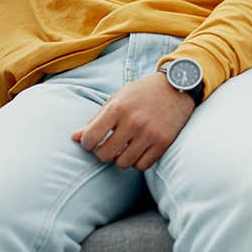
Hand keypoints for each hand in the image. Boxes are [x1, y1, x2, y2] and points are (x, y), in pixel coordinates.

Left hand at [71, 72, 194, 170]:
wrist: (176, 86)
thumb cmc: (141, 92)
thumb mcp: (116, 99)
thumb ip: (96, 120)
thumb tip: (74, 138)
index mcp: (117, 108)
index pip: (90, 138)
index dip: (87, 144)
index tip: (92, 141)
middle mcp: (133, 121)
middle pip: (105, 155)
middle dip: (103, 153)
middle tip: (108, 147)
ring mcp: (150, 133)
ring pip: (123, 163)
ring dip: (121, 158)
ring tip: (124, 148)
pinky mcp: (163, 142)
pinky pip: (142, 165)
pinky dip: (137, 162)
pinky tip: (138, 150)